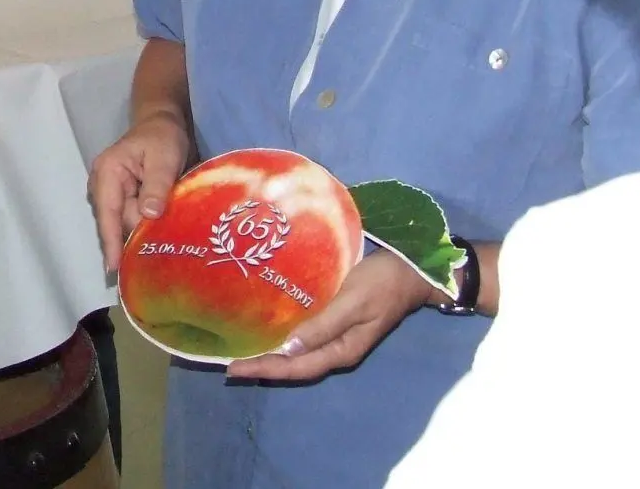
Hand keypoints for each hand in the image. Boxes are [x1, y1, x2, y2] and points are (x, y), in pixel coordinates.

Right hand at [88, 112, 191, 274]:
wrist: (162, 124)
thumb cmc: (163, 137)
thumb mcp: (164, 158)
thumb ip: (156, 185)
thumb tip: (148, 215)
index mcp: (108, 172)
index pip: (108, 212)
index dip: (111, 240)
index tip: (113, 268)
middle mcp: (102, 184)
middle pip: (117, 221)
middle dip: (135, 234)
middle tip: (159, 250)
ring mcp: (109, 192)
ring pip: (124, 222)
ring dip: (142, 230)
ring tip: (160, 244)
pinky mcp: (120, 198)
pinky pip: (129, 218)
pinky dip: (142, 226)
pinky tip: (154, 235)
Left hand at [226, 250, 433, 382]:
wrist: (410, 270)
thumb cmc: (381, 283)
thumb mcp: (353, 302)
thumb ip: (323, 325)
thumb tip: (288, 348)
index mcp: (342, 350)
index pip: (296, 367)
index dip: (265, 369)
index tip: (234, 369)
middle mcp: (336, 349)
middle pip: (294, 365)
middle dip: (262, 366)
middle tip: (229, 365)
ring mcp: (336, 337)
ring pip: (298, 354)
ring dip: (271, 355)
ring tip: (241, 353)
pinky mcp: (334, 321)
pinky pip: (304, 337)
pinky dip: (284, 339)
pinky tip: (268, 332)